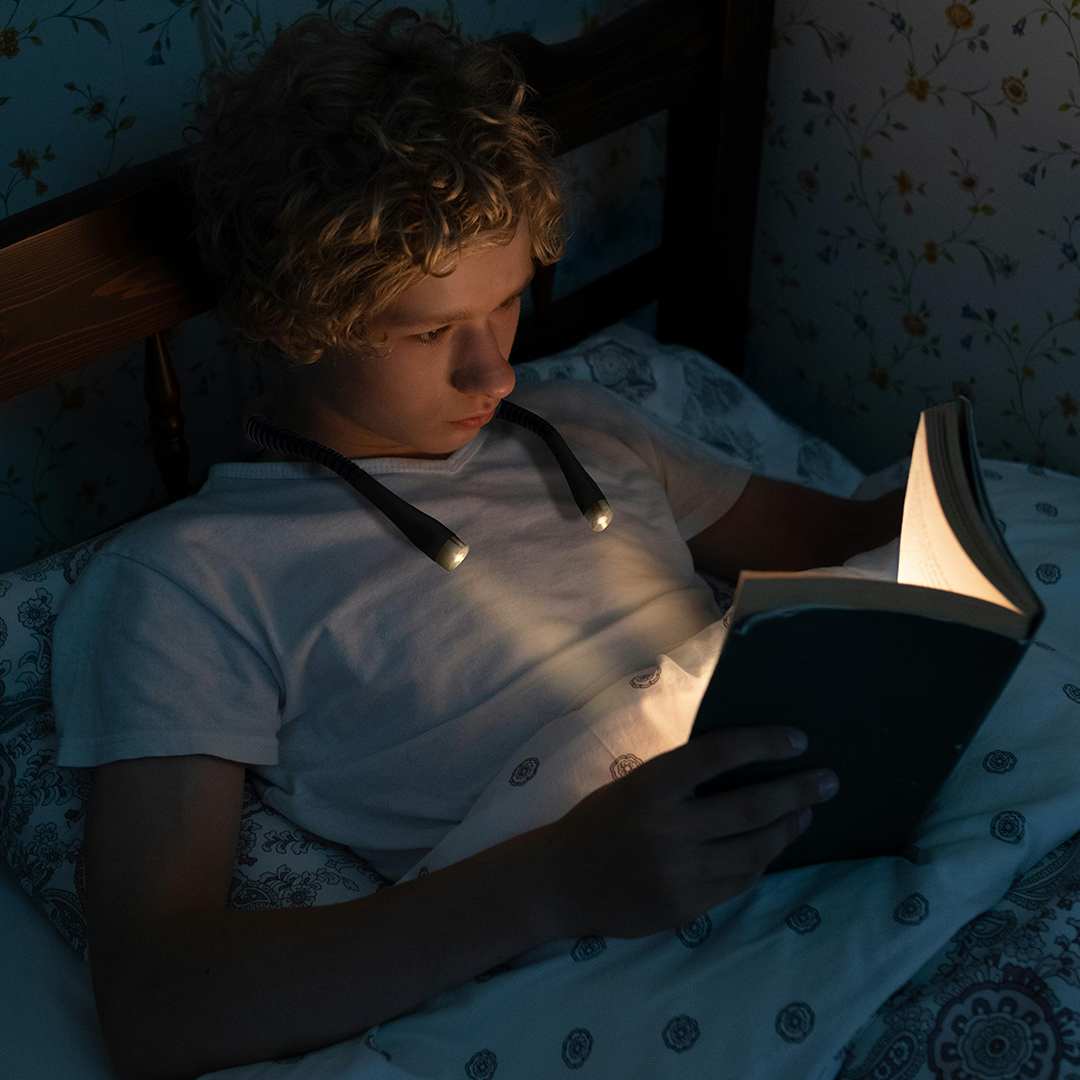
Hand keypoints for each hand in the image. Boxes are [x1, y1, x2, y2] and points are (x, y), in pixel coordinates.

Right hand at [539, 726, 836, 938]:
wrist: (559, 882)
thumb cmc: (598, 822)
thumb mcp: (633, 784)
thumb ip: (681, 778)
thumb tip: (746, 762)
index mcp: (650, 786)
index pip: (719, 754)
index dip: (764, 743)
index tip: (799, 739)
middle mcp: (667, 829)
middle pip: (751, 807)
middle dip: (799, 791)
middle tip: (829, 780)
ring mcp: (678, 873)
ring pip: (755, 850)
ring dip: (788, 828)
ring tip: (806, 812)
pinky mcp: (684, 907)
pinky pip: (738, 882)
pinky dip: (761, 861)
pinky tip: (771, 846)